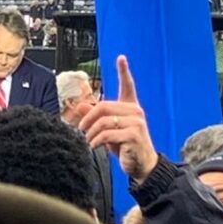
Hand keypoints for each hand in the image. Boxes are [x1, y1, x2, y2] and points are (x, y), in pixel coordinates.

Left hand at [78, 55, 157, 183]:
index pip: (127, 85)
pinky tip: (94, 146)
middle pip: (103, 106)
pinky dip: (96, 141)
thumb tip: (80, 105)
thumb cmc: (125, 147)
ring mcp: (136, 122)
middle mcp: (135, 111)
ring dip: (91, 133)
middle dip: (87, 118)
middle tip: (80, 130)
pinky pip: (107, 133)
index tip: (121, 57)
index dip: (124, 71)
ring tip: (88, 141)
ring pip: (103, 121)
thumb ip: (97, 117)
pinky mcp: (134, 134)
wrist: (141, 166)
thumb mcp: (108, 130)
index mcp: (131, 107)